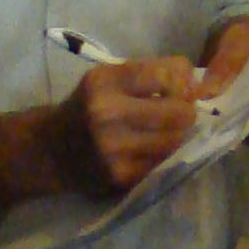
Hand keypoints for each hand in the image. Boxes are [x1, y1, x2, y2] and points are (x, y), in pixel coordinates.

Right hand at [60, 57, 198, 194]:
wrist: (51, 150)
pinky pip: (162, 161)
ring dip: (175, 134)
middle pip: (180, 112)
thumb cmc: (88, 107)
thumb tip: (196, 82)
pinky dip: (161, 154)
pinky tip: (146, 149)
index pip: (167, 75)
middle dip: (184, 111)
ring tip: (161, 131)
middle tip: (175, 113)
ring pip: (176, 139)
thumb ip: (152, 73)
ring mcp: (114, 148)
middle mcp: (107, 113)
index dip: (181, 82)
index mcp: (104, 81)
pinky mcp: (121, 176)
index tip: (176, 88)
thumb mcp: (109, 78)